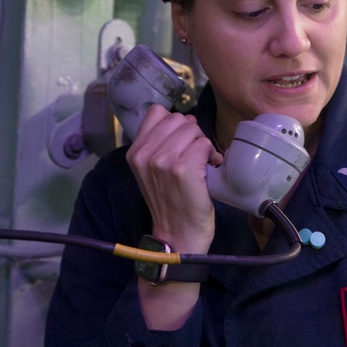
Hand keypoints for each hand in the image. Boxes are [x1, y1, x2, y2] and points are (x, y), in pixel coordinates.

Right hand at [126, 105, 223, 253]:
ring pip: (193, 129)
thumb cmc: (171, 202)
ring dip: (204, 144)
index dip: (176, 124)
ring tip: (204, 163)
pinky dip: (212, 154)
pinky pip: (203, 144)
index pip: (157, 112)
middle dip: (193, 133)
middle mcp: (145, 154)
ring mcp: (162, 161)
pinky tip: (211, 168)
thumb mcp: (152, 171)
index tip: (183, 142)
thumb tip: (184, 121)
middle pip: (179, 119)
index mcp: (135, 152)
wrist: (178, 234)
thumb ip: (158, 145)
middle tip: (197, 154)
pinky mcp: (182, 169)